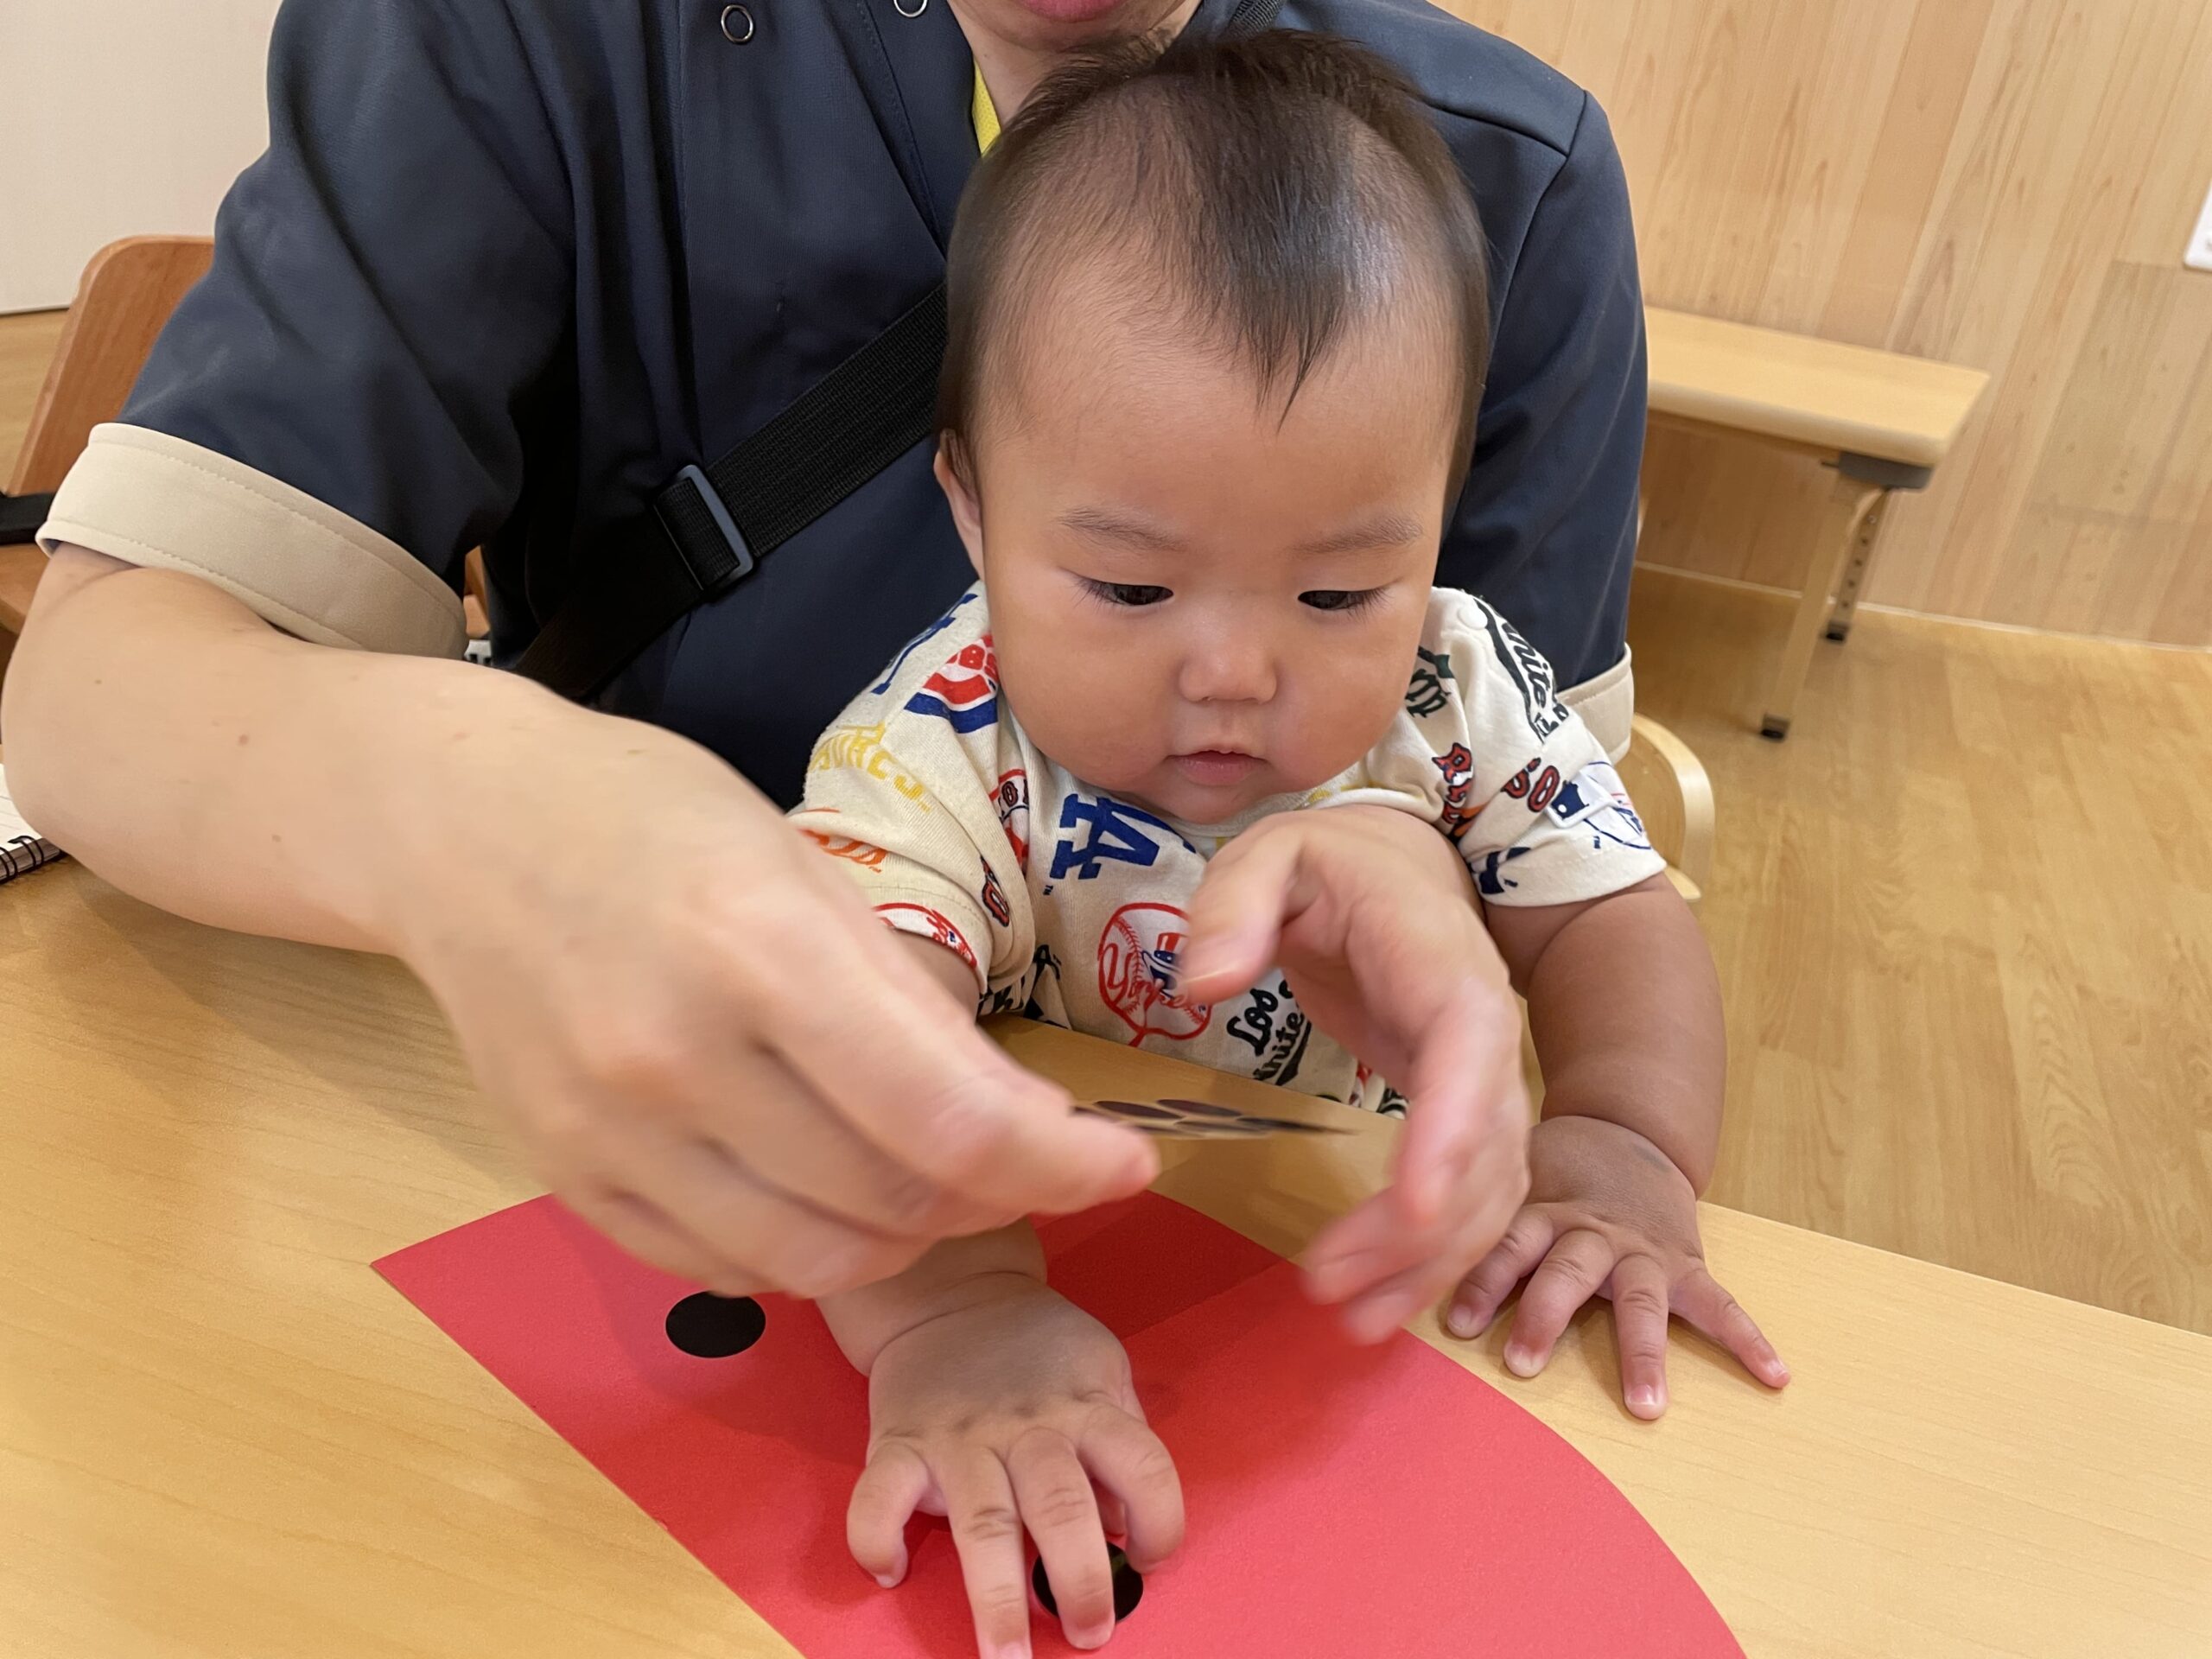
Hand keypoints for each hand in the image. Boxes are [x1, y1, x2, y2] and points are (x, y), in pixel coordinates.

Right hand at [398, 711, 1155, 1297]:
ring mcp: (607, 1136)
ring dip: (909, 1237)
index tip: (1126, 1164)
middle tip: (1024, 1154)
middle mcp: (674, 1057)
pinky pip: (729, 1270)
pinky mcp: (567, 1183)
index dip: (1063, 1165)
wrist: (460, 832)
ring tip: (931, 1177)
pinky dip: (807, 1248)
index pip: (948, 1120)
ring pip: (819, 1263)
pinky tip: (823, 1183)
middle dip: (997, 1195)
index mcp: (757, 950)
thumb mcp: (806, 867)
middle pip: (895, 1204)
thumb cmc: (654, 819)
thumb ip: (909, 1001)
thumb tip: (1019, 1123)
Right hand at [849, 1279, 1181, 1657]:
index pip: (1143, 1465)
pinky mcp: (899, 1441)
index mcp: (1084, 1407)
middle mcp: (1025, 1427)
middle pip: (1060, 1506)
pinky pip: (880, 1496)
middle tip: (1091, 1633)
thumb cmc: (1038, 1350)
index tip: (1152, 1559)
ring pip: (983, 1522)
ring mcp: (959, 1437)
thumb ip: (1118, 1436)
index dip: (1161, 1519)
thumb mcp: (1100, 1370)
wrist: (951, 1294)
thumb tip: (1125, 1526)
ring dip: (994, 1597)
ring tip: (1007, 1656)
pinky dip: (877, 1538)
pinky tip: (891, 1572)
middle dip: (1079, 1580)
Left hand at [1178, 806, 1529, 1343]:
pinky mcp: (1461, 1110)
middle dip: (1419, 1226)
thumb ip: (1233, 904)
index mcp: (1438, 956)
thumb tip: (1204, 983)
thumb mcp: (1269, 851)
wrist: (1399, 865)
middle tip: (1331, 1287)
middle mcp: (1482, 1025)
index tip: (1414, 1205)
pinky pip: (1471, 1193)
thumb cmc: (1326, 862)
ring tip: (1353, 1319)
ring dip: (1429, 1258)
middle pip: (1483, 1139)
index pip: (1467, 1044)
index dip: (1450, 1128)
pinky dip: (1435, 1254)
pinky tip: (1383, 1301)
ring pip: (1488, 1183)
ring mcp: (1481, 1073)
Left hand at [1446, 1115, 1788, 1417]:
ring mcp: (1640, 1250)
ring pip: (1638, 1299)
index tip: (1455, 1326)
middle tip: (1522, 1364)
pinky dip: (1747, 1340)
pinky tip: (1774, 1376)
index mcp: (1541, 1212)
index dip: (1480, 1282)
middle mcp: (1589, 1232)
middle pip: (1565, 1271)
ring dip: (1641, 1351)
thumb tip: (1377, 1265)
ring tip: (1645, 1405)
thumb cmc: (1549, 1177)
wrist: (1625, 1137)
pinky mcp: (1684, 1264)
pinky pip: (1718, 1304)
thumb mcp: (1507, 1185)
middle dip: (1544, 1317)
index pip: (1504, 1245)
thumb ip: (1465, 1223)